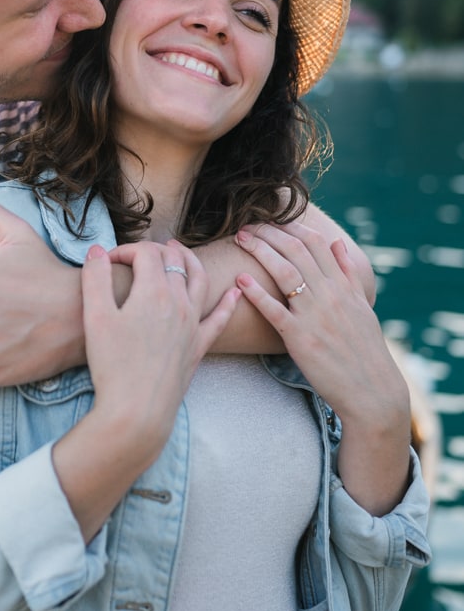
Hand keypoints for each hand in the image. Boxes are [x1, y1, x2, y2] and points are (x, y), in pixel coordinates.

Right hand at [85, 240, 238, 448]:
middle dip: (154, 250)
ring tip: (179, 251)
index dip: (123, 250)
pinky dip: (228, 301)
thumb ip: (95, 278)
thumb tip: (96, 250)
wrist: (138, 411)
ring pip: (199, 280)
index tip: (105, 264)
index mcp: (154, 292)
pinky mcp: (198, 346)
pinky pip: (220, 318)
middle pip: (174, 260)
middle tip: (137, 254)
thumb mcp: (94, 317)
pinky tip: (235, 291)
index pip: (145, 253)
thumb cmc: (113, 365)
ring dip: (190, 260)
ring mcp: (193, 324)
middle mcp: (179, 303)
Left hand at [235, 221, 410, 513]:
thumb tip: (338, 243)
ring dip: (259, 251)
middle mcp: (330, 295)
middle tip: (247, 225)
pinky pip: (274, 310)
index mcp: (343, 286)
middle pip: (295, 250)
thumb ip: (349, 274)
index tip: (271, 220)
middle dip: (268, 233)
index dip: (291, 227)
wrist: (371, 390)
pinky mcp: (300, 338)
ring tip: (240, 240)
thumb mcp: (361, 307)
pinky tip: (240, 280)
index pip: (316, 242)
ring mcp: (314, 315)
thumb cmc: (363, 350)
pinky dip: (256, 293)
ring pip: (283, 272)